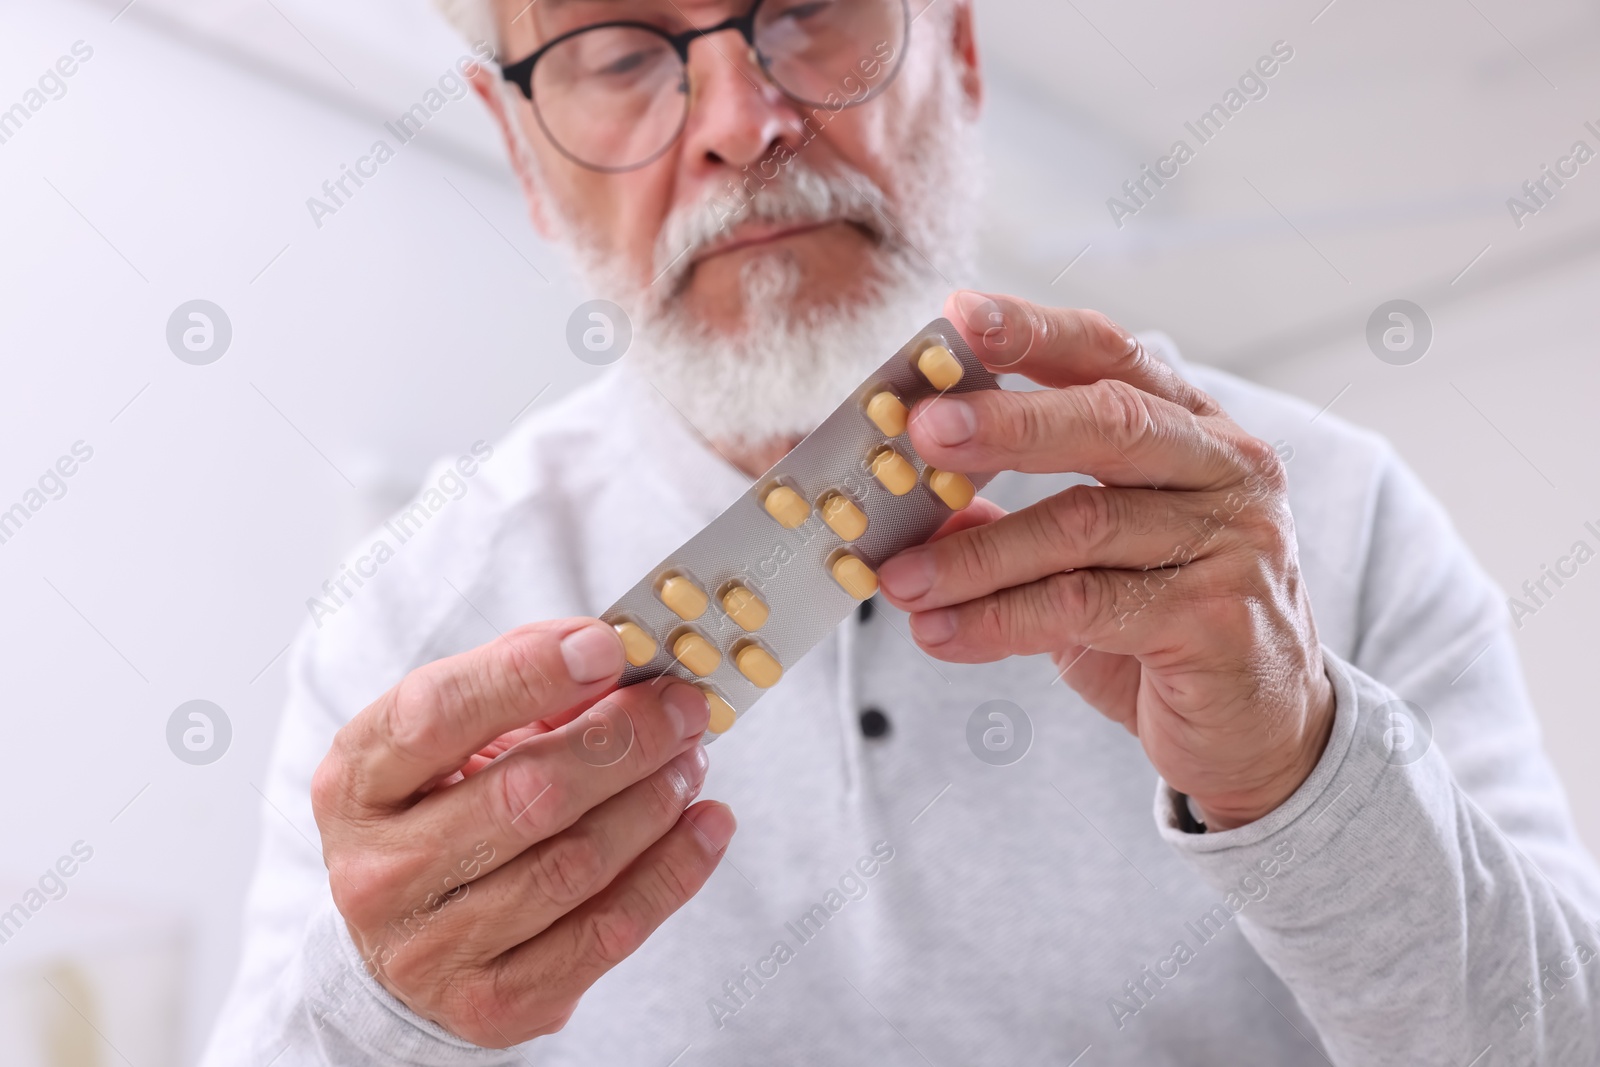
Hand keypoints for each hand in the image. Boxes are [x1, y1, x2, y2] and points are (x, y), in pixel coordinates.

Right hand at [310, 619, 734, 1045]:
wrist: (405, 942)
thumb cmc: (441, 809)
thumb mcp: (450, 738)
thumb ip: (517, 682)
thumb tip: (608, 655)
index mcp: (355, 783)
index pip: (434, 715)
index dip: (526, 674)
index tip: (606, 647)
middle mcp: (379, 873)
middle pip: (525, 796)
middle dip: (623, 741)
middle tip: (682, 709)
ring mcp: (432, 950)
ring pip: (573, 865)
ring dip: (654, 802)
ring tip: (691, 761)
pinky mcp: (494, 1004)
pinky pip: (604, 934)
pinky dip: (672, 871)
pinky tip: (707, 825)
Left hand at [878, 292, 1334, 829]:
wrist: (1261, 728)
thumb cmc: (1165, 623)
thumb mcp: (1088, 560)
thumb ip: (1015, 525)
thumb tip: (919, 506)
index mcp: (1194, 430)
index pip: (1112, 354)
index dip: (1034, 331)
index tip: (956, 317)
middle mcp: (1226, 471)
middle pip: (1110, 422)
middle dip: (1006, 421)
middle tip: (922, 431)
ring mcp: (1231, 544)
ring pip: (1082, 525)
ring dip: (975, 556)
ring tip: (898, 579)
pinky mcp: (1215, 621)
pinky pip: (1084, 607)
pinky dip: (999, 620)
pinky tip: (942, 634)